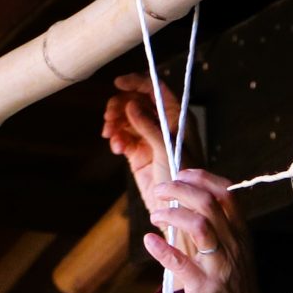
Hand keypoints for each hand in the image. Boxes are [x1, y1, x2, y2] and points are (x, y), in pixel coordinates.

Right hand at [101, 73, 186, 208]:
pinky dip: (117, 138)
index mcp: (177, 117)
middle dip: (120, 106)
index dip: (138, 82)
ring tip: (111, 135)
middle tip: (110, 118)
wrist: (177, 211)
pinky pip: (123, 136)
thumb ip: (149, 126)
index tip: (117, 83)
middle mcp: (164, 124)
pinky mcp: (138, 153)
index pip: (157, 89)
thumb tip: (131, 105)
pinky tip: (117, 148)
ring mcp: (149, 138)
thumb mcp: (166, 150)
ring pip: (127, 118)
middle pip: (137, 101)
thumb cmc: (182, 179)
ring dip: (115, 123)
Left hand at [141, 169, 260, 292]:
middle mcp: (234, 246)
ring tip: (155, 214)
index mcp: (241, 235)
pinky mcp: (204, 290)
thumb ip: (214, 232)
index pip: (226, 193)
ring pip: (199, 225)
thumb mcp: (232, 256)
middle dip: (180, 189)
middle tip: (160, 191)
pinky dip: (162, 249)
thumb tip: (184, 206)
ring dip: (172, 213)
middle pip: (210, 202)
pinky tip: (149, 241)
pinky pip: (181, 264)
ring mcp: (220, 267)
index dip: (201, 178)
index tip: (181, 173)